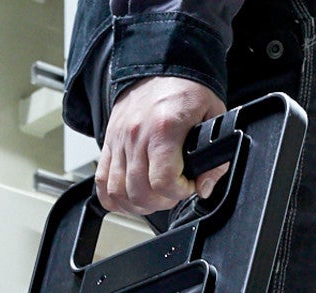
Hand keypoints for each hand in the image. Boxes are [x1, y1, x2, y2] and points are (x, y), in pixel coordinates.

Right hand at [97, 77, 229, 216]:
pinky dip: (114, 198)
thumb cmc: (186, 89)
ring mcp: (119, 141)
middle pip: (140, 192)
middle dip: (162, 201)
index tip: (189, 186)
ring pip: (118, 192)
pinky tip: (131, 197)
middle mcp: (136, 135)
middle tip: (174, 192)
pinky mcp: (108, 144)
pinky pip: (101, 183)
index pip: (163, 181)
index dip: (180, 193)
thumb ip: (214, 156)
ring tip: (155, 197)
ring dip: (138, 204)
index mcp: (164, 128)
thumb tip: (205, 186)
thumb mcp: (213, 115)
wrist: (161, 65)